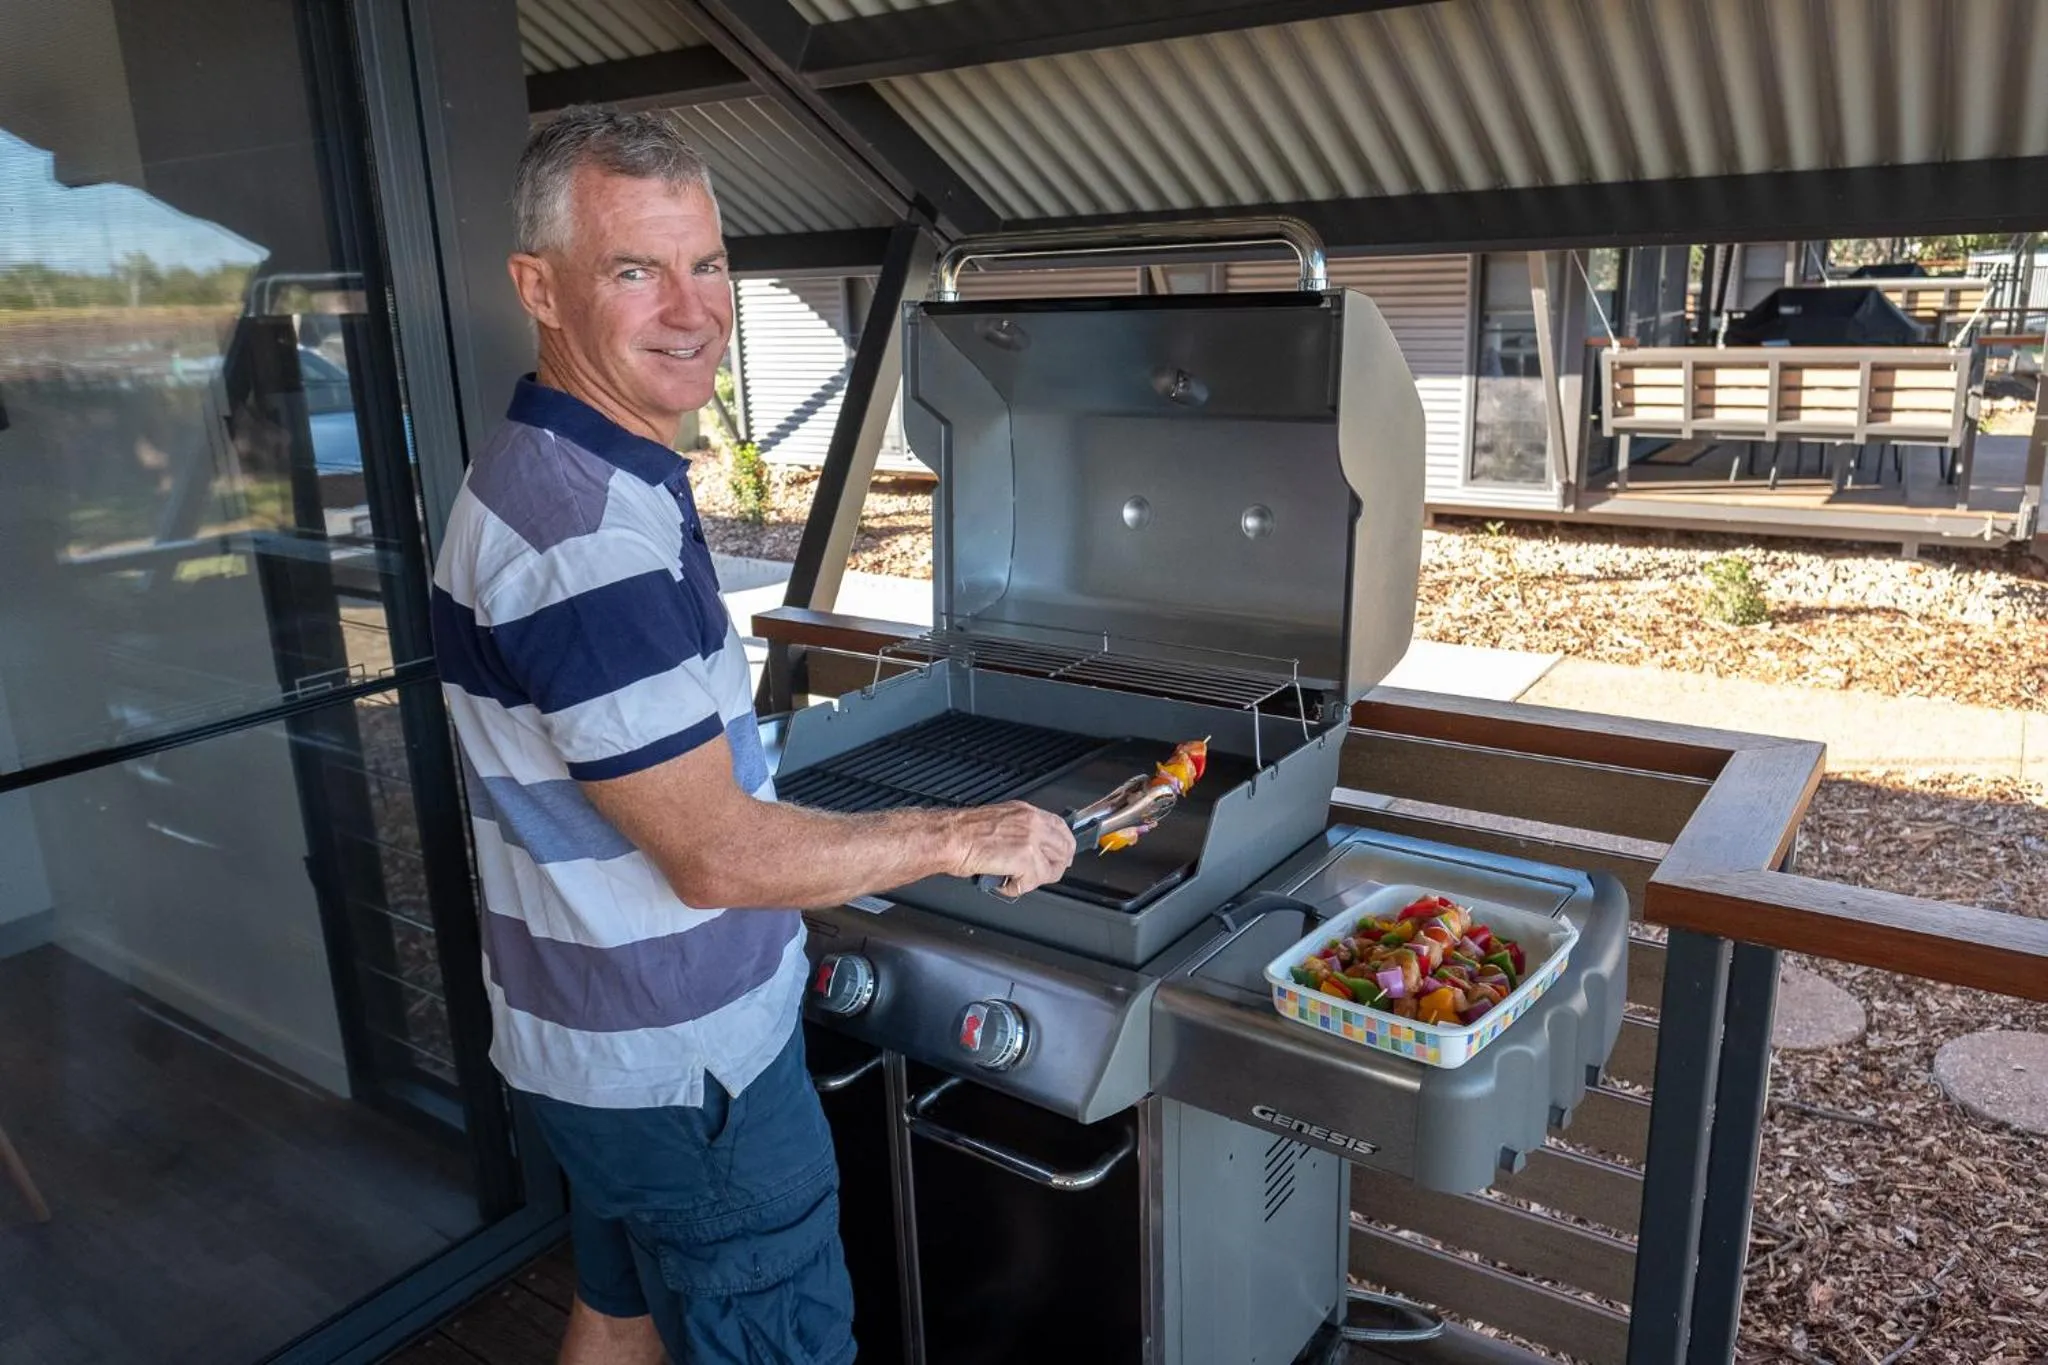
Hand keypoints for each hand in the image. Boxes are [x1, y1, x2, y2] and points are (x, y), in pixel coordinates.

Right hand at [946, 802, 1076, 898]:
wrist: (951, 837)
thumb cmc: (964, 832)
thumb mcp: (1000, 820)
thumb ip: (1020, 830)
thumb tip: (1030, 847)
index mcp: (1026, 812)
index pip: (1061, 827)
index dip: (1063, 846)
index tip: (1059, 857)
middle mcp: (1033, 823)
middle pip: (1064, 849)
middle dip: (1054, 867)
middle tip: (1038, 876)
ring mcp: (1032, 840)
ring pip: (1052, 868)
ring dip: (1034, 880)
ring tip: (1015, 880)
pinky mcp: (1026, 859)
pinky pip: (1034, 882)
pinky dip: (1017, 888)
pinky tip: (1003, 882)